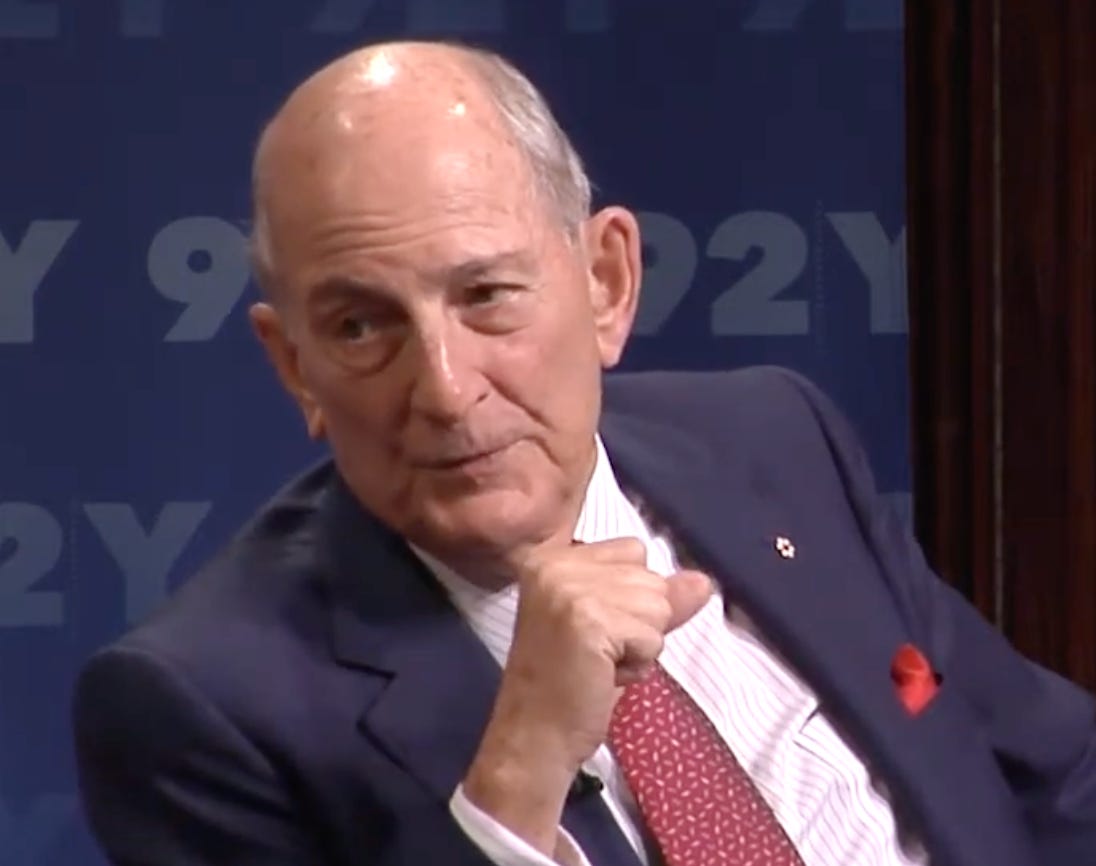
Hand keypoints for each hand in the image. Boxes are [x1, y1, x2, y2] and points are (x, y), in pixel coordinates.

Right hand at [462, 538, 712, 856]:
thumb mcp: (614, 629)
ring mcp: (570, 589)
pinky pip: (653, 636)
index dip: (629, 597)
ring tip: (599, 664)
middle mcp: (557, 564)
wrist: (534, 737)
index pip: (634, 550)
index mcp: (554, 557)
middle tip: (595, 652)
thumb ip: (654, 598)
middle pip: (650, 577)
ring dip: (641, 644)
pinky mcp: (588, 620)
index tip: (592, 630)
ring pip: (657, 605)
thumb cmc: (570, 685)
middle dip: (638, 622)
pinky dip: (639, 663)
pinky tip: (603, 675)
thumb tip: (702, 581)